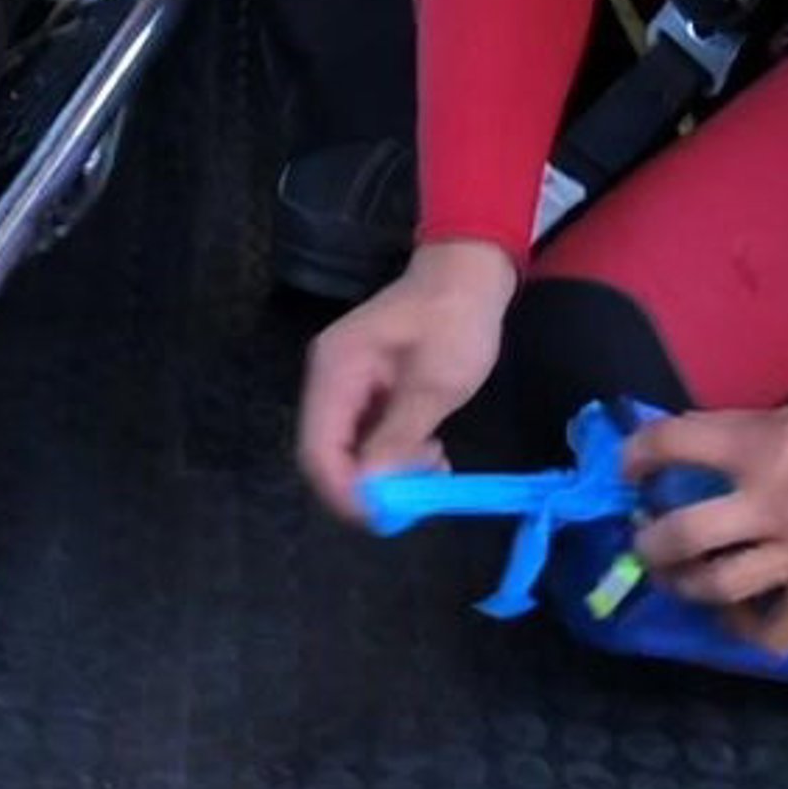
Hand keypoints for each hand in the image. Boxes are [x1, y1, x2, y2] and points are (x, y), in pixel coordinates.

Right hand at [297, 239, 516, 523]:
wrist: (469, 272)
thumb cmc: (455, 320)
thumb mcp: (436, 382)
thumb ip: (398, 436)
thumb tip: (369, 489)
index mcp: (336, 370)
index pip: (317, 449)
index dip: (344, 492)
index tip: (385, 516)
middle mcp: (330, 379)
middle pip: (328, 454)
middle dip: (369, 485)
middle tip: (419, 492)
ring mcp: (346, 384)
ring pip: (348, 451)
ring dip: (386, 473)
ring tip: (435, 466)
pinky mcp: (366, 389)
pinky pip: (366, 437)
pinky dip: (393, 455)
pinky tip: (429, 453)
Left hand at [624, 399, 787, 657]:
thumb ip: (746, 439)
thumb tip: (699, 455)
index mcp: (757, 446)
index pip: (672, 443)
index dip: (637, 455)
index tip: (628, 468)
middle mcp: (767, 503)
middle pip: (680, 534)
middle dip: (648, 542)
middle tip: (643, 539)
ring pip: (715, 587)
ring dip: (684, 586)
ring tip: (676, 579)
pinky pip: (772, 631)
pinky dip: (746, 632)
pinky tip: (739, 618)